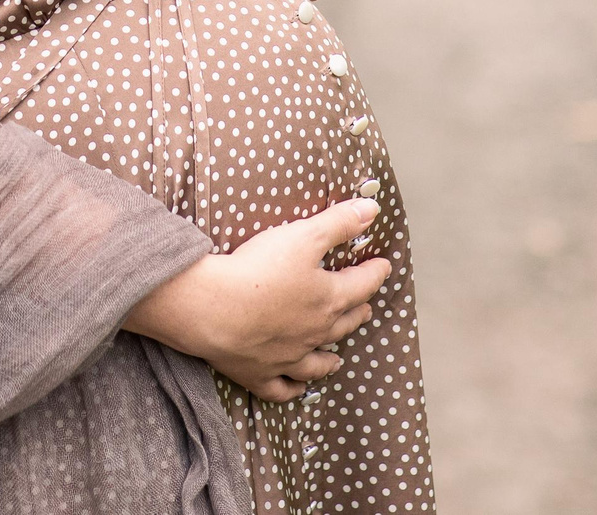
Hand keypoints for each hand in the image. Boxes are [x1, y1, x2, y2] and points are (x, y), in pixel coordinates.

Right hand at [121, 199, 390, 400]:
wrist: (213, 309)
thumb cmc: (258, 270)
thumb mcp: (302, 235)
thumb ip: (338, 223)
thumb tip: (372, 209)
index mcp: (328, 299)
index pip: (362, 284)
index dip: (375, 272)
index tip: (383, 266)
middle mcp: (314, 332)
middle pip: (343, 323)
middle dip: (357, 312)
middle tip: (365, 306)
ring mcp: (288, 358)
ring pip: (318, 362)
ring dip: (331, 358)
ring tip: (339, 357)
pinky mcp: (259, 373)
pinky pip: (282, 388)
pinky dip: (294, 388)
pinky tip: (299, 387)